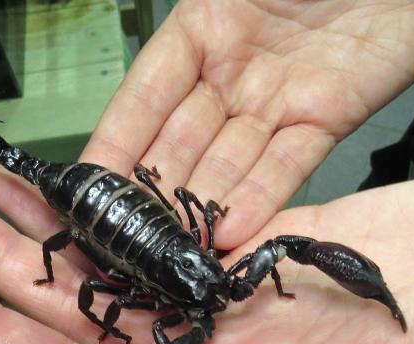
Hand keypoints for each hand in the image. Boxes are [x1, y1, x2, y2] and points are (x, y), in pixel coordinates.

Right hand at [82, 0, 413, 247]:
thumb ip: (200, 15)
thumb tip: (155, 57)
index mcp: (202, 26)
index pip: (145, 93)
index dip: (116, 139)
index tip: (89, 183)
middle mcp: (232, 71)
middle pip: (181, 138)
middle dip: (154, 189)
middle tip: (128, 237)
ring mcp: (277, 100)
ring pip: (229, 162)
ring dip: (202, 207)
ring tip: (177, 250)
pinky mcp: (323, 119)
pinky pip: (285, 166)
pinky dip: (260, 198)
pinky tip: (234, 232)